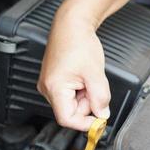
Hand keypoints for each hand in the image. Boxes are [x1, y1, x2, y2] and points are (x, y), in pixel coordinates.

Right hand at [37, 15, 110, 130]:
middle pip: (70, 111)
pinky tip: (83, 78)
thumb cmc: (78, 43)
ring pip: (71, 103)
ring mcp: (50, 85)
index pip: (67, 119)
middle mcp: (47, 89)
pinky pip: (69, 95)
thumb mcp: (95, 73)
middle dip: (87, 104)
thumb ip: (100, 98)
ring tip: (88, 78)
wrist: (71, 26)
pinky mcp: (54, 81)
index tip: (99, 122)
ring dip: (85, 96)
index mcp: (54, 88)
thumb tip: (102, 115)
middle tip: (95, 87)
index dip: (85, 123)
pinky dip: (81, 91)